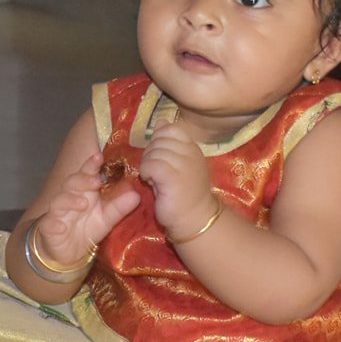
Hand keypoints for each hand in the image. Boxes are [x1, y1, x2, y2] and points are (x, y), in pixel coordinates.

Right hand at [35, 151, 140, 262]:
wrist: (69, 252)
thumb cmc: (87, 229)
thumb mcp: (107, 219)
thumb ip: (119, 207)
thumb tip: (136, 195)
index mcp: (84, 192)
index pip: (86, 173)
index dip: (91, 164)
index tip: (99, 157)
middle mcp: (69, 198)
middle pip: (71, 183)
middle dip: (82, 180)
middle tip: (96, 182)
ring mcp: (57, 213)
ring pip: (58, 201)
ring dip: (69, 200)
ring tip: (83, 203)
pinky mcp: (48, 229)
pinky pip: (48, 224)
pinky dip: (54, 223)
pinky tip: (61, 226)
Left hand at [140, 124, 216, 240]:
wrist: (195, 219)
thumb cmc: (184, 194)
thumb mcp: (178, 163)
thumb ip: (169, 142)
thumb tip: (161, 121)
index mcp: (193, 147)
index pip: (171, 129)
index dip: (158, 141)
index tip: (159, 157)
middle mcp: (191, 152)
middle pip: (159, 140)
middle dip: (150, 154)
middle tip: (154, 171)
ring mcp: (184, 164)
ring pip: (153, 152)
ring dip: (147, 165)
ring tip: (154, 179)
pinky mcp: (173, 177)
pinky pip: (151, 164)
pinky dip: (146, 172)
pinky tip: (151, 182)